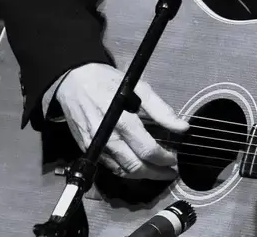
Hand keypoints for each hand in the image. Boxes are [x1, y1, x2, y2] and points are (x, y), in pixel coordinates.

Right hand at [56, 63, 188, 179]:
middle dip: (156, 173)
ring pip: (122, 171)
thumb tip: (182, 127)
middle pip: (135, 167)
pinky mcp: (87, 150)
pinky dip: (126, 170)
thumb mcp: (139, 87)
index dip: (165, 158)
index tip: (176, 159)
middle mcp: (107, 139)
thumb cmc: (108, 82)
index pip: (147, 150)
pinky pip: (110, 167)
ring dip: (143, 175)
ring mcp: (96, 147)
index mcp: (122, 121)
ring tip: (158, 171)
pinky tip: (138, 166)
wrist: (74, 81)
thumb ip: (161, 110)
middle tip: (170, 172)